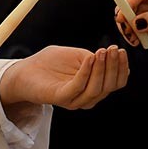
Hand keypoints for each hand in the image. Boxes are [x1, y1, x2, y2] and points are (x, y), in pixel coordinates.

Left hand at [0, 45, 129, 117]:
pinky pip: (78, 87)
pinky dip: (86, 72)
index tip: (121, 51)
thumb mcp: (79, 56)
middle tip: (113, 49)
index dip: (122, 68)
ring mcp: (74, 99)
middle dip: (114, 66)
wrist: (25, 71)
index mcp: (94, 87)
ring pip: (96, 89)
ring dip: (102, 69)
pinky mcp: (60, 98)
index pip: (117, 83)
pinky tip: (89, 58)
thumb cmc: (51, 63)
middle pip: (109, 86)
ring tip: (102, 52)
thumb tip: (114, 55)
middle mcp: (87, 97)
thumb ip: (95, 58)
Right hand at [116, 0, 147, 69]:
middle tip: (127, 29)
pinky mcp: (143, 22)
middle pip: (127, 0)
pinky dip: (129, 34)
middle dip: (124, 15)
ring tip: (134, 39)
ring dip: (126, 27)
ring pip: (125, 14)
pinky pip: (129, 26)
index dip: (127, 3)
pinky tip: (136, 41)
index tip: (121, 17)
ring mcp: (146, 8)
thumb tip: (137, 22)